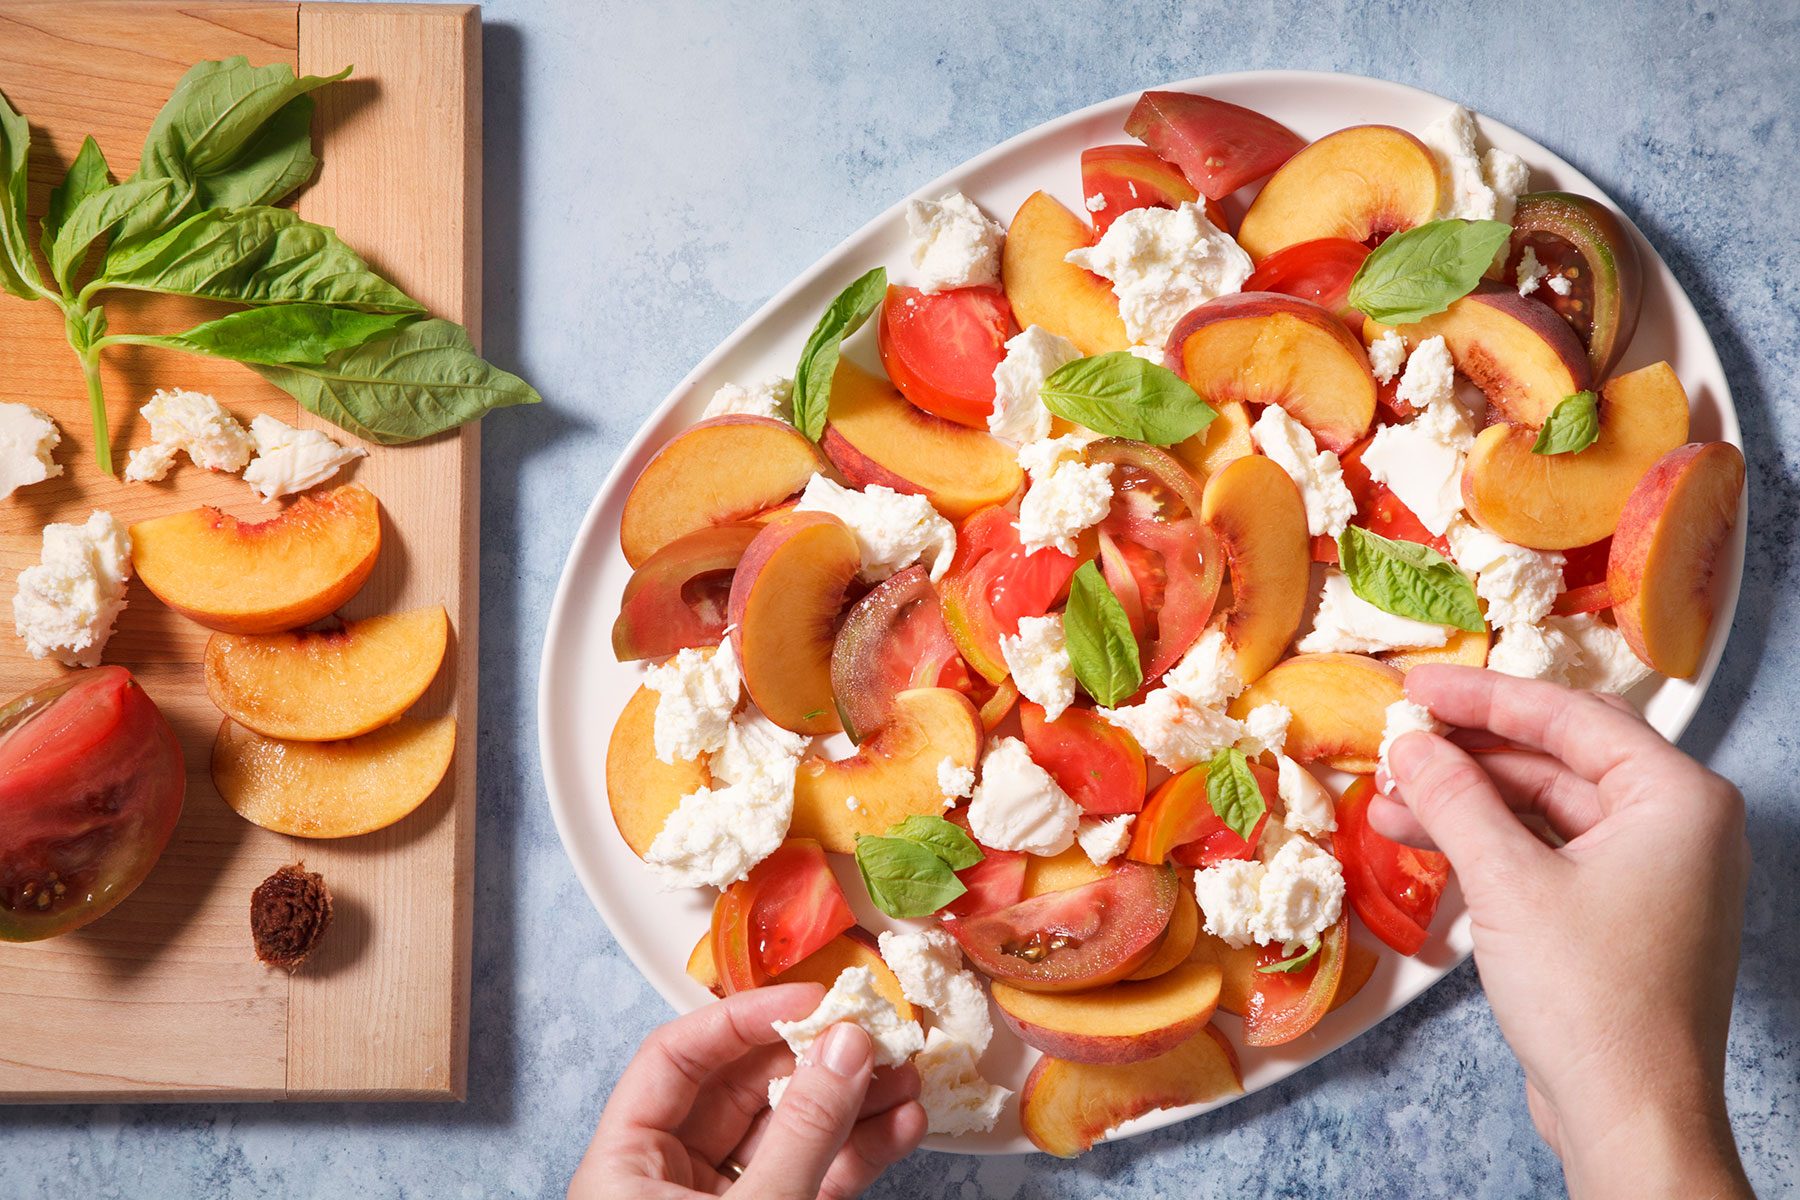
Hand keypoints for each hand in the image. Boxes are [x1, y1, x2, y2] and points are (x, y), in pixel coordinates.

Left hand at [571, 983, 926, 1199]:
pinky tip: (901, 1124)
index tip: (809, 1001)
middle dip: (817, 1060)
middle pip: (744, 1088)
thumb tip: (845, 1048)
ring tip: (907, 1075)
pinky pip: (814, 1175)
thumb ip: (802, 1134)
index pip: (677, 1057)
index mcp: (624, 1165)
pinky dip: (858, 1151)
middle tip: (876, 1033)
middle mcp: (668, 1179)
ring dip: (853, 1104)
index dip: (742, 1019)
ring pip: (790, 1133)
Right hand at [1373, 665, 1751, 1199]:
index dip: (1483, 698)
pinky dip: (1489, 843)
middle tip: (1400, 735)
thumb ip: (1454, 799)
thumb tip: (1410, 745)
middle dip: (1471, 751)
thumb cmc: (1592, 996)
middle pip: (1558, 757)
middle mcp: (1675, 826)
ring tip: (1390, 796)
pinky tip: (1423, 838)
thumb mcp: (1508, 882)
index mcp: (1675, 798)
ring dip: (1468, 800)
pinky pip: (1549, 852)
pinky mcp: (1622, 915)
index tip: (1416, 686)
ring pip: (1546, 807)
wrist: (1630, 1113)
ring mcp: (1651, 873)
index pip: (1569, 716)